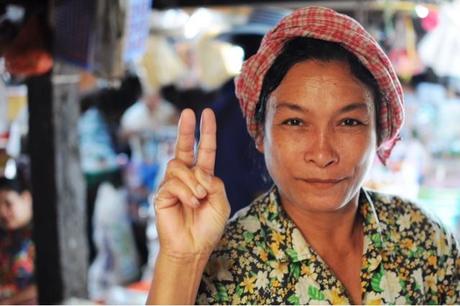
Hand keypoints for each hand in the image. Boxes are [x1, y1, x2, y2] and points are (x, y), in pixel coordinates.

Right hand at [154, 108, 229, 259]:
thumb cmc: (208, 226)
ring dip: (193, 182)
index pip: (205, 151)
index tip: (207, 114)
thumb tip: (198, 171)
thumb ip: (215, 182)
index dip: (206, 133)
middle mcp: (187, 177)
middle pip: (184, 148)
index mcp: (203, 177)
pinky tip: (191, 203)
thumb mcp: (221, 201)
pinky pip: (172, 182)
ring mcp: (173, 184)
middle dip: (186, 130)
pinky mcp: (162, 194)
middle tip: (188, 112)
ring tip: (199, 198)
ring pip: (179, 166)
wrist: (194, 247)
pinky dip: (186, 192)